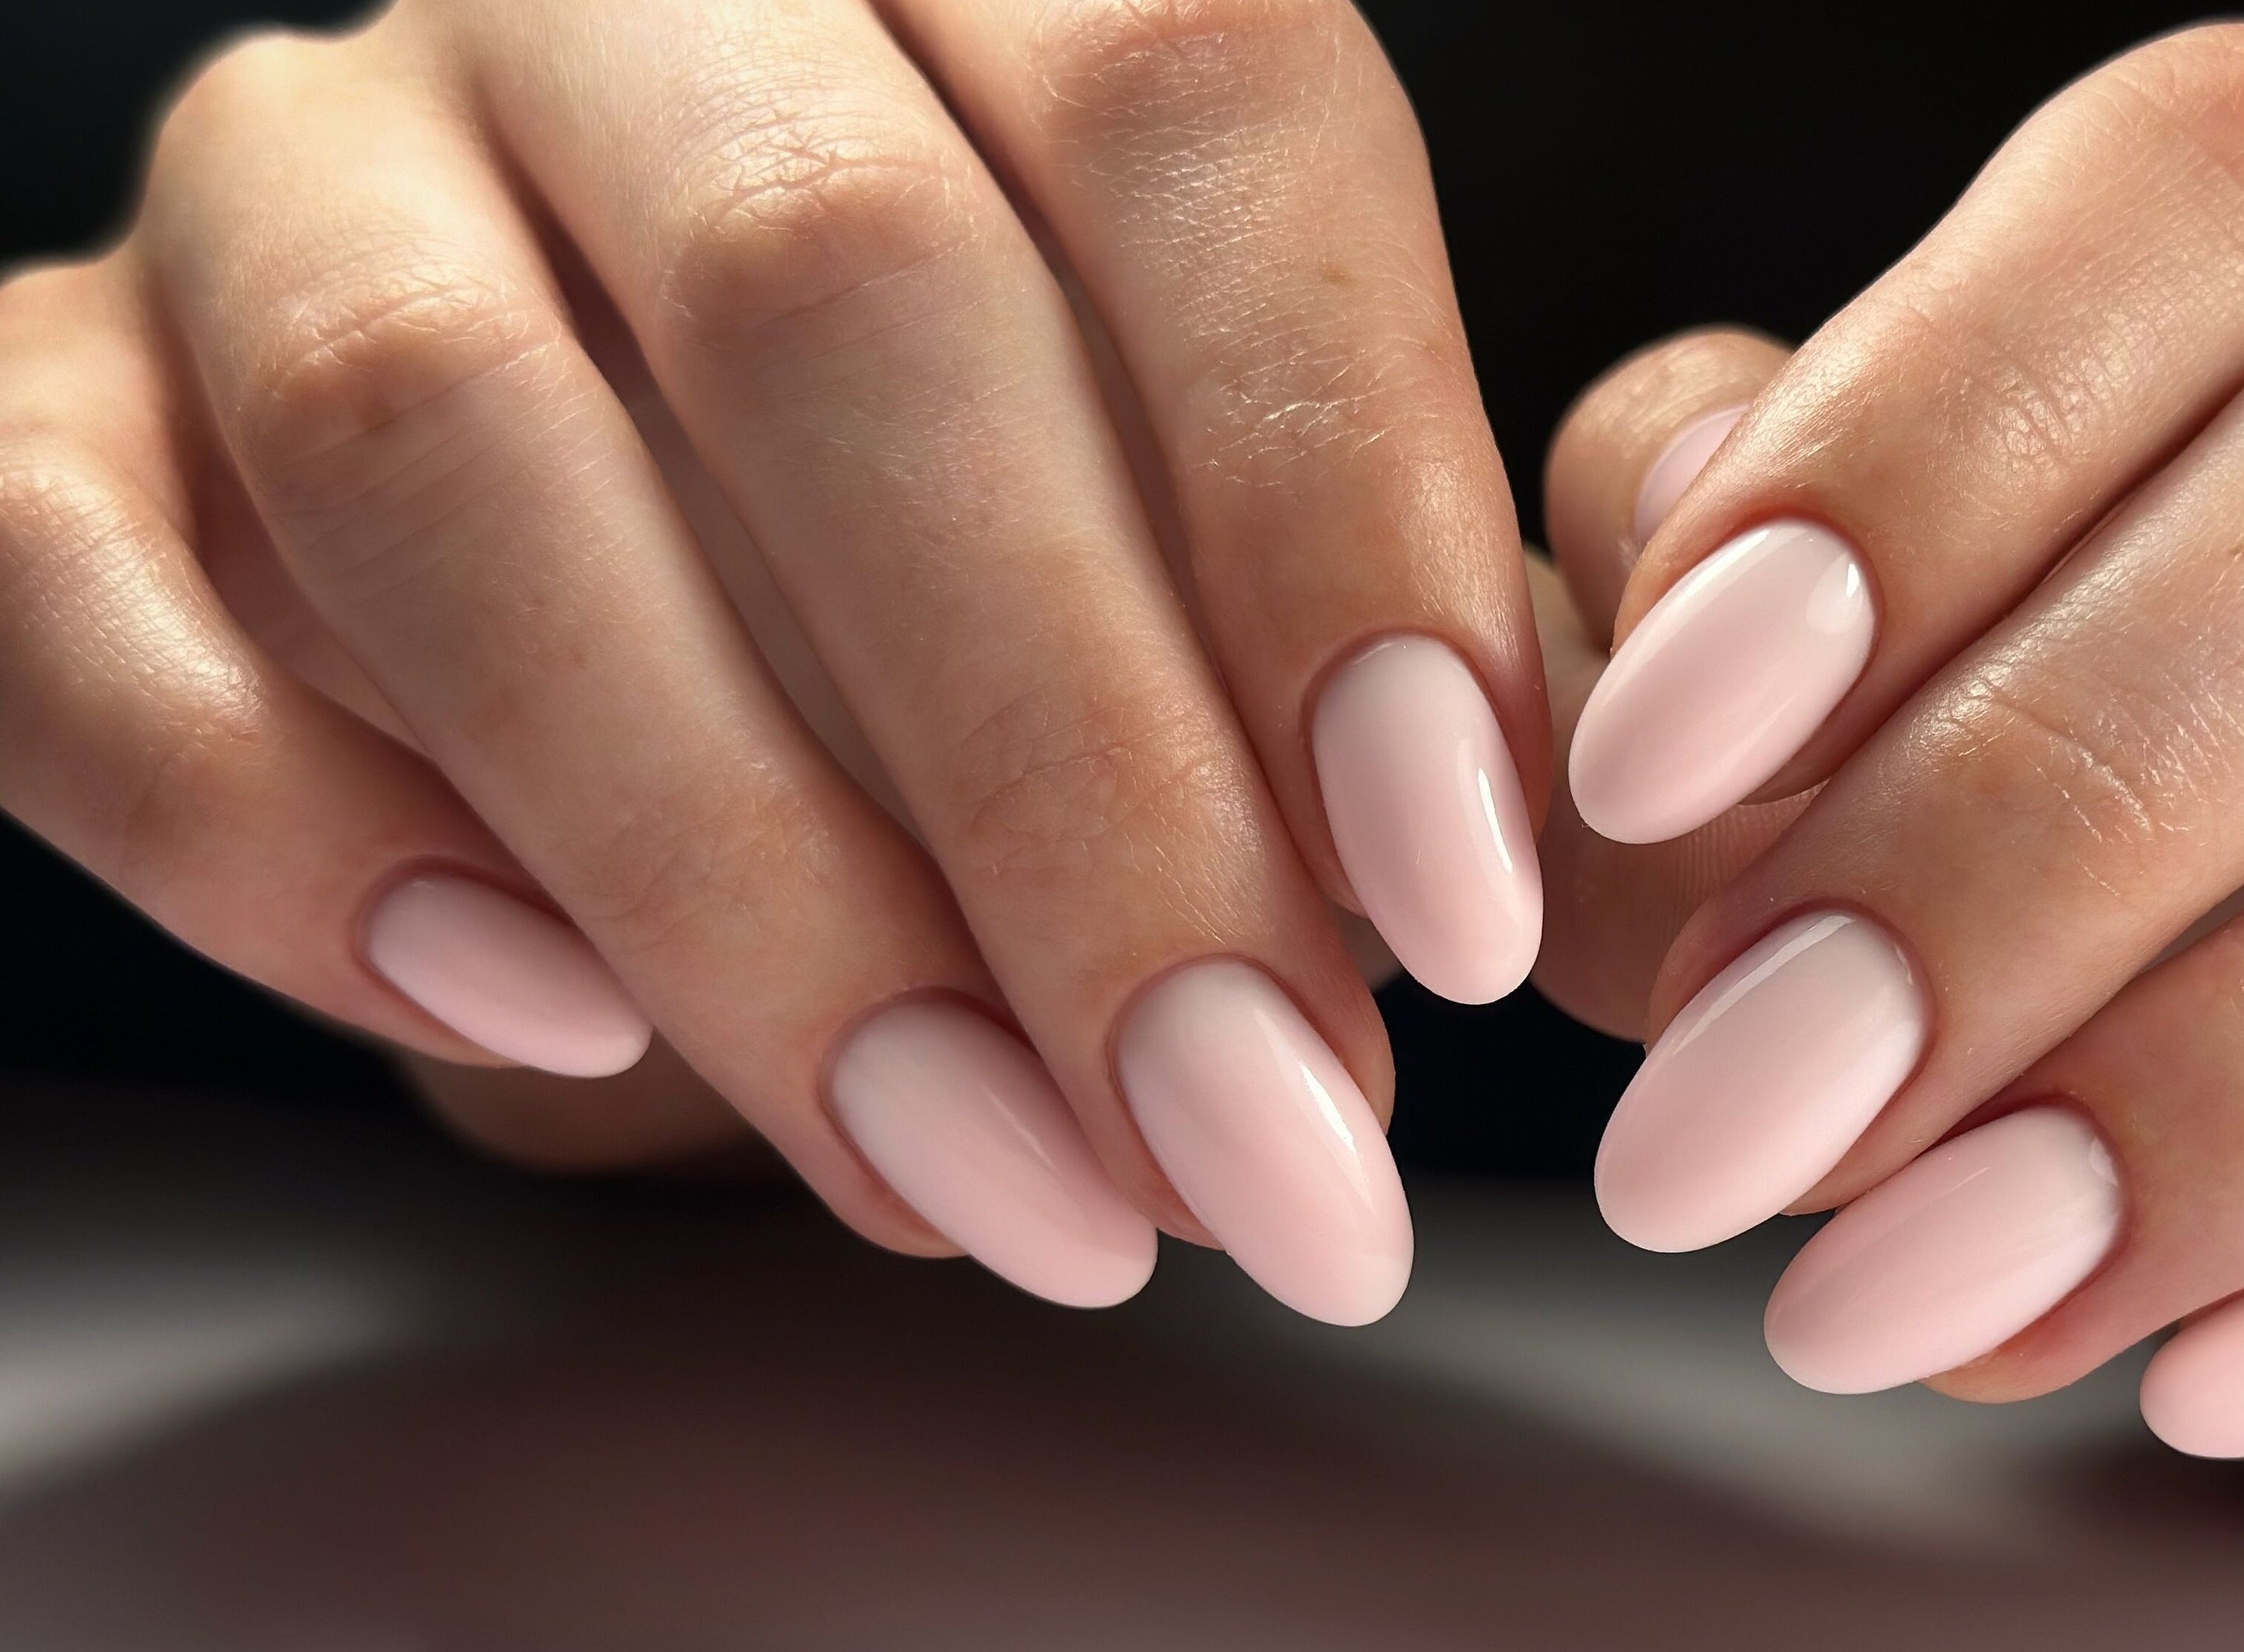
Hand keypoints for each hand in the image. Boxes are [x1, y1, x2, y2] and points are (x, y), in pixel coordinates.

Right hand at [0, 0, 1550, 1324]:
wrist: (580, 527)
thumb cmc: (980, 534)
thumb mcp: (1220, 551)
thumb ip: (1370, 664)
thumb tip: (1490, 902)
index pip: (1196, 103)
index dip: (1340, 506)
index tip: (1457, 907)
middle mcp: (618, 3)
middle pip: (835, 299)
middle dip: (1073, 779)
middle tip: (1250, 1134)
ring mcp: (301, 176)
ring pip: (448, 444)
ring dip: (742, 874)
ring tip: (984, 1183)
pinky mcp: (59, 400)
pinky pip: (66, 575)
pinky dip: (295, 835)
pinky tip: (548, 1027)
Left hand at [1535, 19, 2243, 1514]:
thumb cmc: (2050, 787)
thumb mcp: (1831, 639)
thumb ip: (1703, 575)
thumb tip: (1672, 623)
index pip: (2218, 181)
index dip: (1920, 450)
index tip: (1651, 764)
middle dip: (2056, 814)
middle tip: (1763, 1095)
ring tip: (1941, 1281)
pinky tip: (2237, 1376)